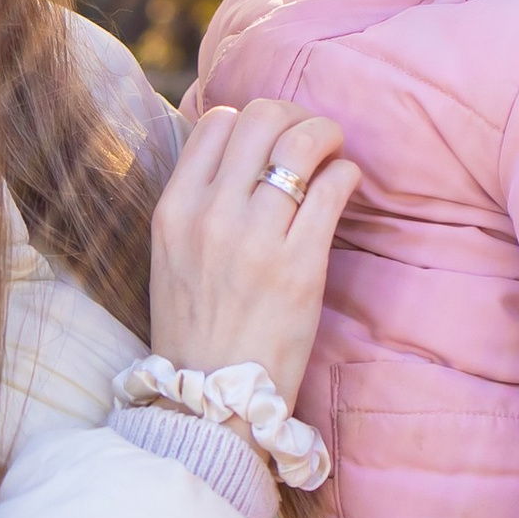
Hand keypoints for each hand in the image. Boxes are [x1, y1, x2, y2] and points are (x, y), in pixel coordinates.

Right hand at [149, 100, 359, 405]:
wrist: (212, 401)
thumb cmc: (197, 330)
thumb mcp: (172, 257)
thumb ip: (198, 205)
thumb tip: (244, 155)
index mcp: (173, 210)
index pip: (217, 123)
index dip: (253, 120)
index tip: (273, 140)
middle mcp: (210, 216)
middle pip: (261, 118)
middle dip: (295, 116)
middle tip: (312, 139)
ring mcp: (255, 240)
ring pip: (300, 143)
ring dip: (326, 136)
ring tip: (334, 154)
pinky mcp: (300, 266)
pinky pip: (333, 187)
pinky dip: (345, 175)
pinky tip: (345, 187)